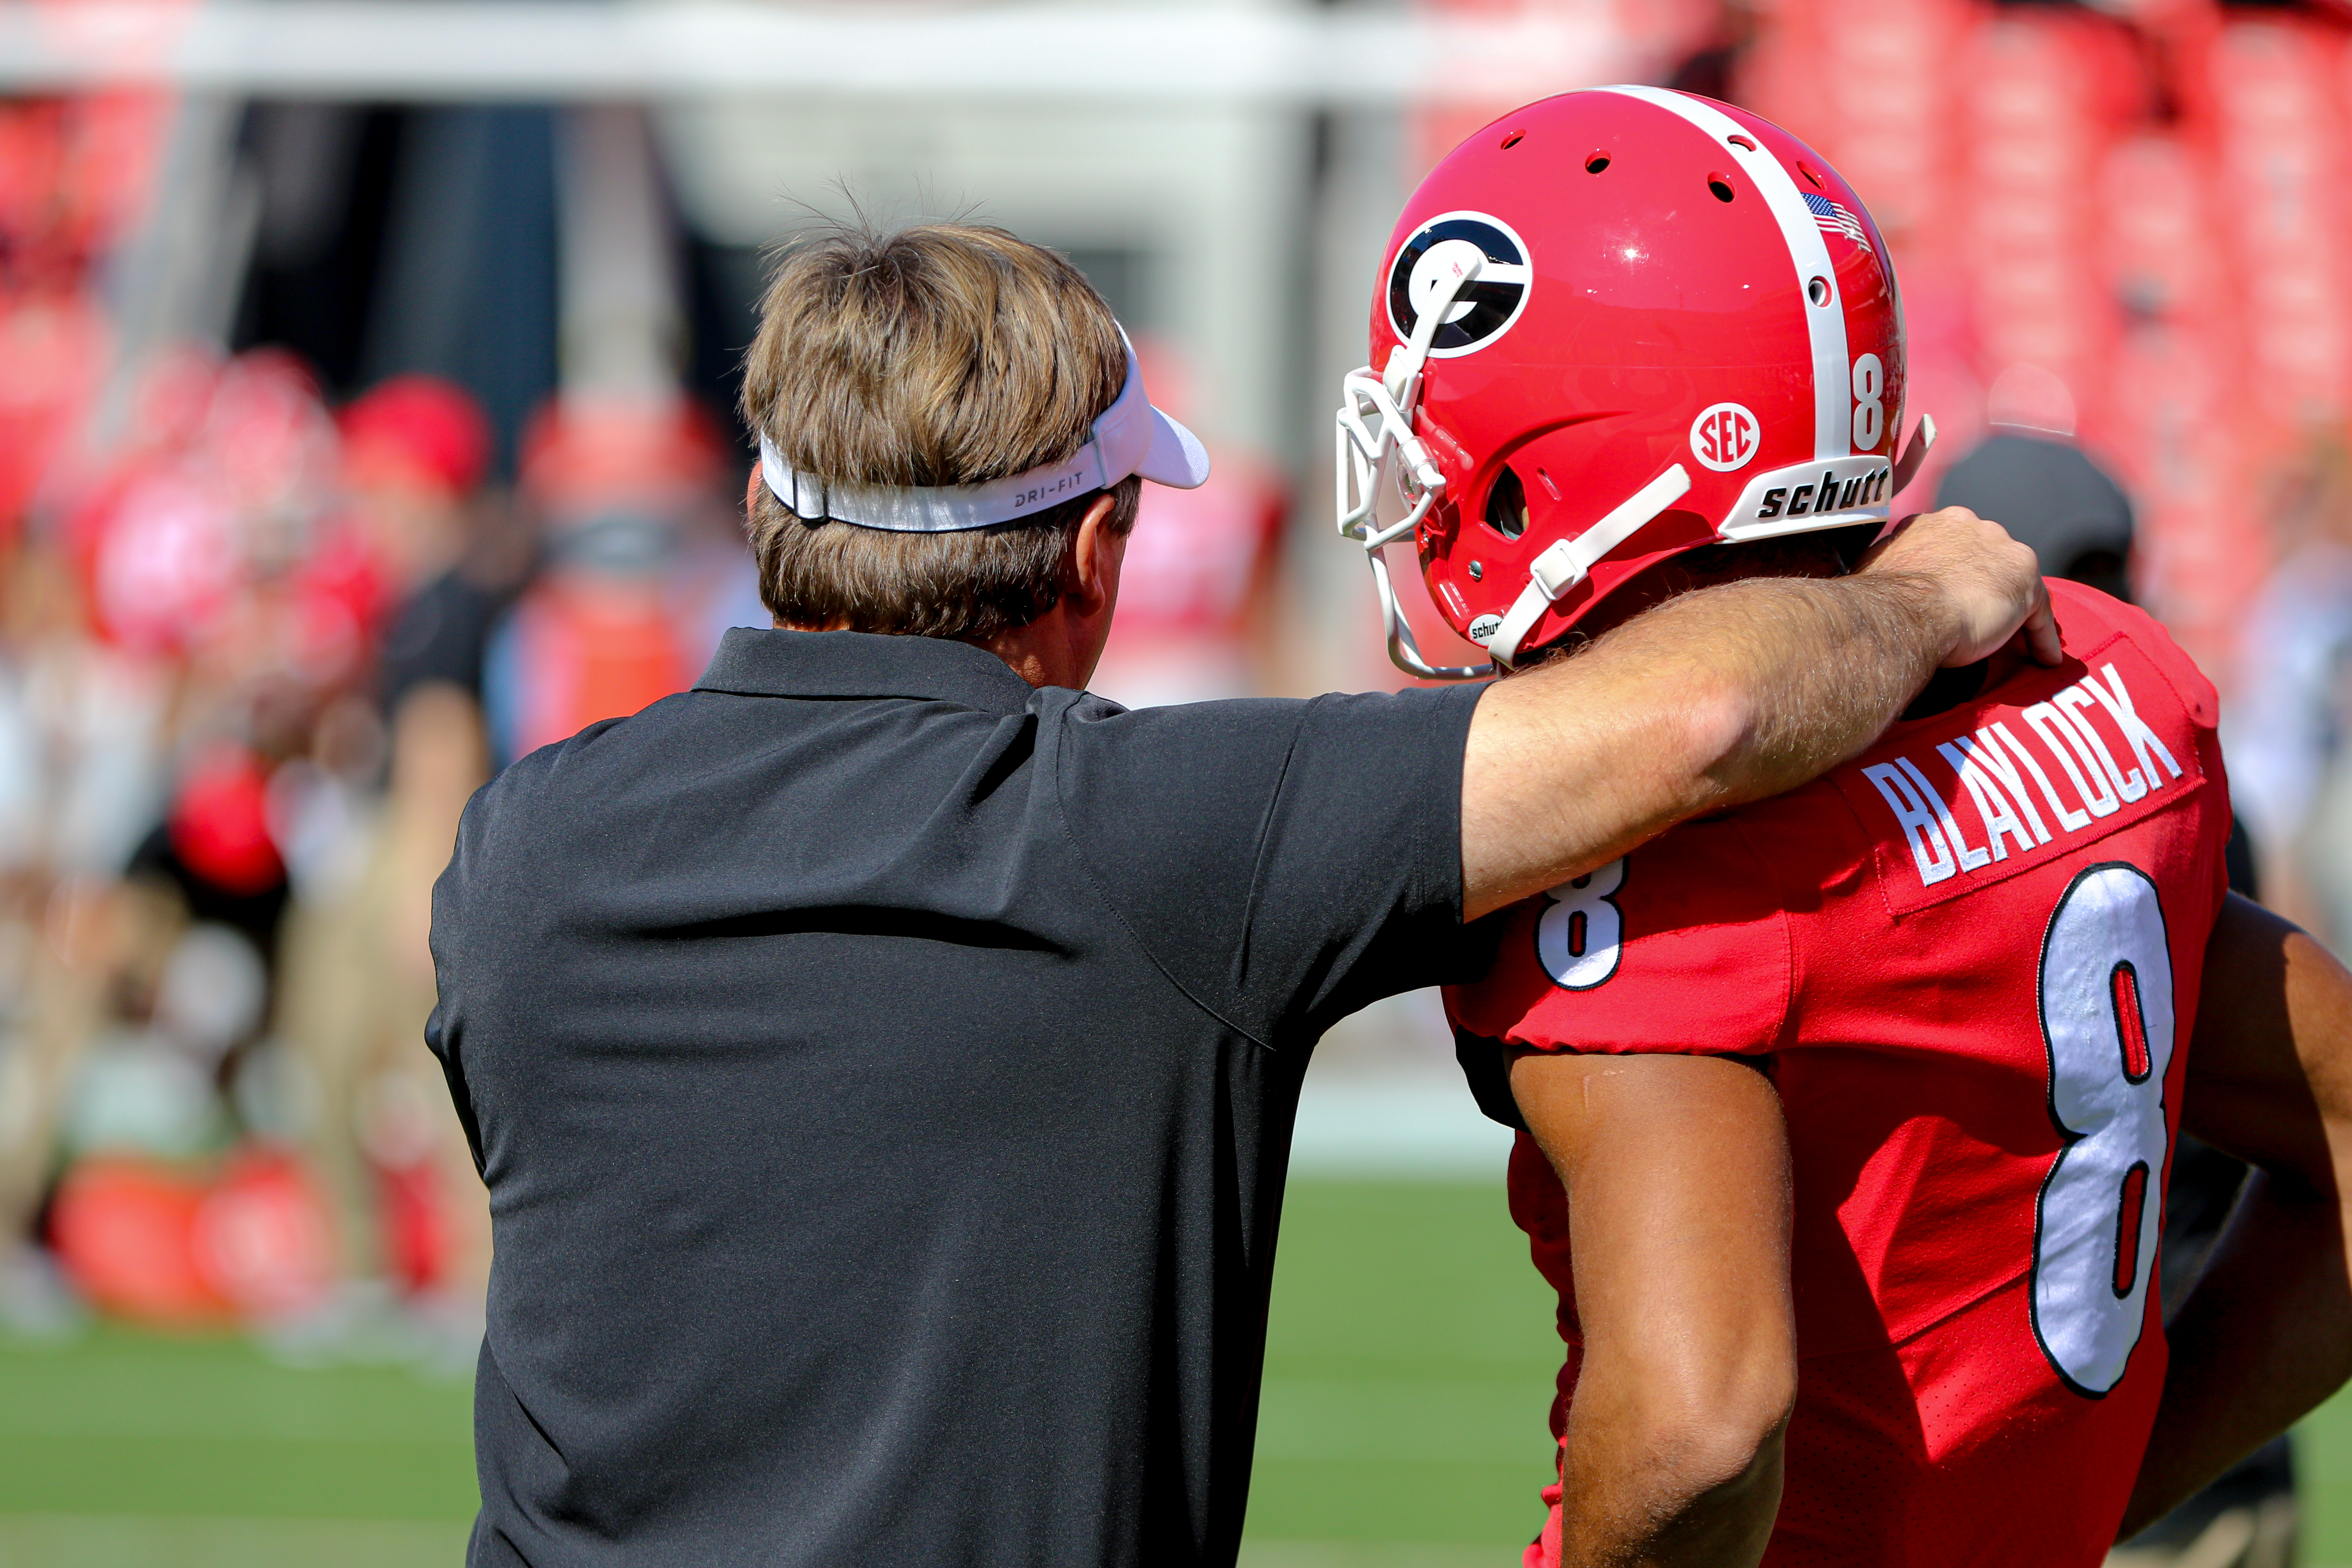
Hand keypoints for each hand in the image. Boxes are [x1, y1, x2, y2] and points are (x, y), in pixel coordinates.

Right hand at [1860, 506, 2060, 667]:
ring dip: (2018, 611)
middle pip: (1991, 559)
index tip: (1956, 596)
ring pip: (2018, 584)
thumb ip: (1891, 564)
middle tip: (1984, 618)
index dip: (1959, 572)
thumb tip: (1876, 576)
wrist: (1902, 613)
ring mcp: (2003, 550)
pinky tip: (2044, 659)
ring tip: (2021, 644)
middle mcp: (1974, 526)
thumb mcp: (1878, 568)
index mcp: (1938, 523)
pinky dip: (2042, 637)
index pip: (1959, 546)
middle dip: (1989, 585)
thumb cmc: (1881, 598)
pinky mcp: (2025, 582)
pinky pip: (2039, 613)